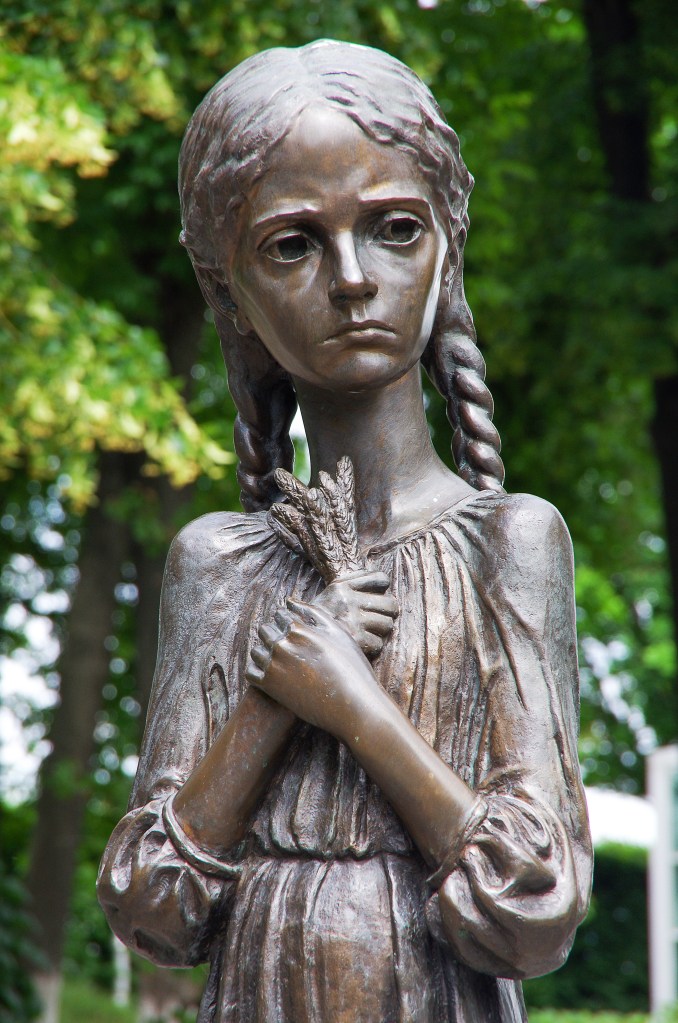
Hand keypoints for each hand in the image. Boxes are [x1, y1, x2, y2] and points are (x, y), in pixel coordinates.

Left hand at [245, 600, 378, 736]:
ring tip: (283, 662)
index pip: (280, 615)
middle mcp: (282, 645)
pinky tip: (273, 674)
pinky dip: (258, 671)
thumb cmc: (350, 667)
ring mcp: (273, 665)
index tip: (297, 633)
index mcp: (298, 629)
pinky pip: (251, 672)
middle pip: (265, 630)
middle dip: (274, 635)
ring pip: (256, 650)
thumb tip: (289, 601)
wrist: (351, 706)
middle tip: (290, 648)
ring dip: (265, 653)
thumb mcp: (338, 633)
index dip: (288, 622)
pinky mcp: (269, 686)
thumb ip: (313, 613)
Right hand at [313, 569, 397, 659]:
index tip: (377, 595)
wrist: (297, 638)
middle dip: (388, 613)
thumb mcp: (331, 591)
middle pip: (390, 604)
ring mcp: (352, 620)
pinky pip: (378, 643)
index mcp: (342, 586)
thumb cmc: (318, 616)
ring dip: (381, 631)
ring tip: (370, 632)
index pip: (381, 579)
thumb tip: (383, 580)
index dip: (383, 588)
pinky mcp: (355, 640)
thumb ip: (353, 582)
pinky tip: (362, 644)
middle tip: (380, 618)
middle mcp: (348, 600)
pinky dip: (372, 646)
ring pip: (387, 624)